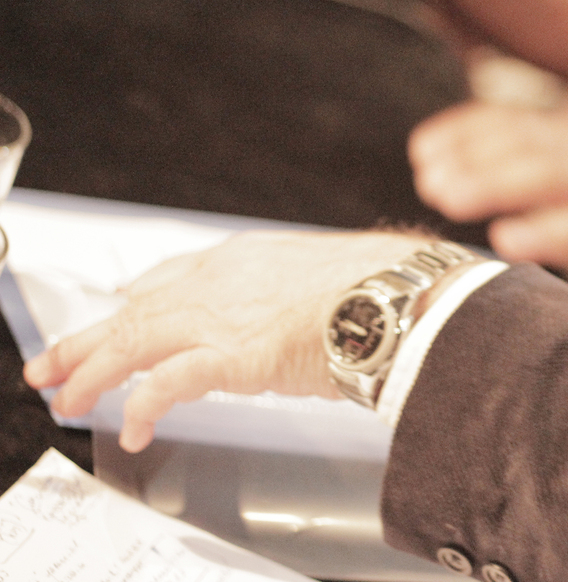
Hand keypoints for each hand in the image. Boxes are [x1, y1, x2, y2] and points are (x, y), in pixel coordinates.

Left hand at [23, 230, 428, 452]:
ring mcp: (220, 315)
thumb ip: (301, 289)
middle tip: (55, 364)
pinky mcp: (228, 355)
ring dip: (93, 372)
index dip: (137, 298)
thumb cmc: (382, 286)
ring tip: (69, 398)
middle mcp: (221, 279)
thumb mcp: (330, 273)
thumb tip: (316, 305)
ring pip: (133, 340)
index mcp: (246, 257)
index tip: (120, 307)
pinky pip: (165, 384)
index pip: (172, 276)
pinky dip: (142, 406)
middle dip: (87, 340)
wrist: (397, 296)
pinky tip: (133, 427)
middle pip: (135, 309)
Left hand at [410, 104, 567, 285]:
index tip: (421, 150)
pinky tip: (510, 243)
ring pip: (552, 174)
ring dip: (495, 183)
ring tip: (449, 198)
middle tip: (428, 180)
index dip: (466, 130)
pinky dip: (548, 231)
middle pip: (526, 144)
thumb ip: (529, 169)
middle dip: (472, 157)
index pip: (514, 122)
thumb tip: (451, 177)